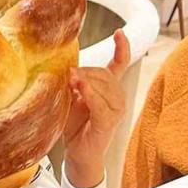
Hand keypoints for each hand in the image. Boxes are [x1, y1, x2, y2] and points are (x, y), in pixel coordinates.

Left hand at [62, 28, 129, 187]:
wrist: (77, 155)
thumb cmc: (74, 126)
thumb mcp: (70, 100)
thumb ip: (72, 84)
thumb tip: (67, 68)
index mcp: (109, 90)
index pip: (119, 65)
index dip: (122, 48)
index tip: (119, 32)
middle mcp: (117, 98)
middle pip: (104, 73)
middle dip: (85, 69)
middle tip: (66, 72)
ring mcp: (115, 110)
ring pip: (103, 85)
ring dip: (85, 79)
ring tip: (69, 78)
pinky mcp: (108, 122)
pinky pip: (100, 104)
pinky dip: (90, 94)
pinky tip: (79, 87)